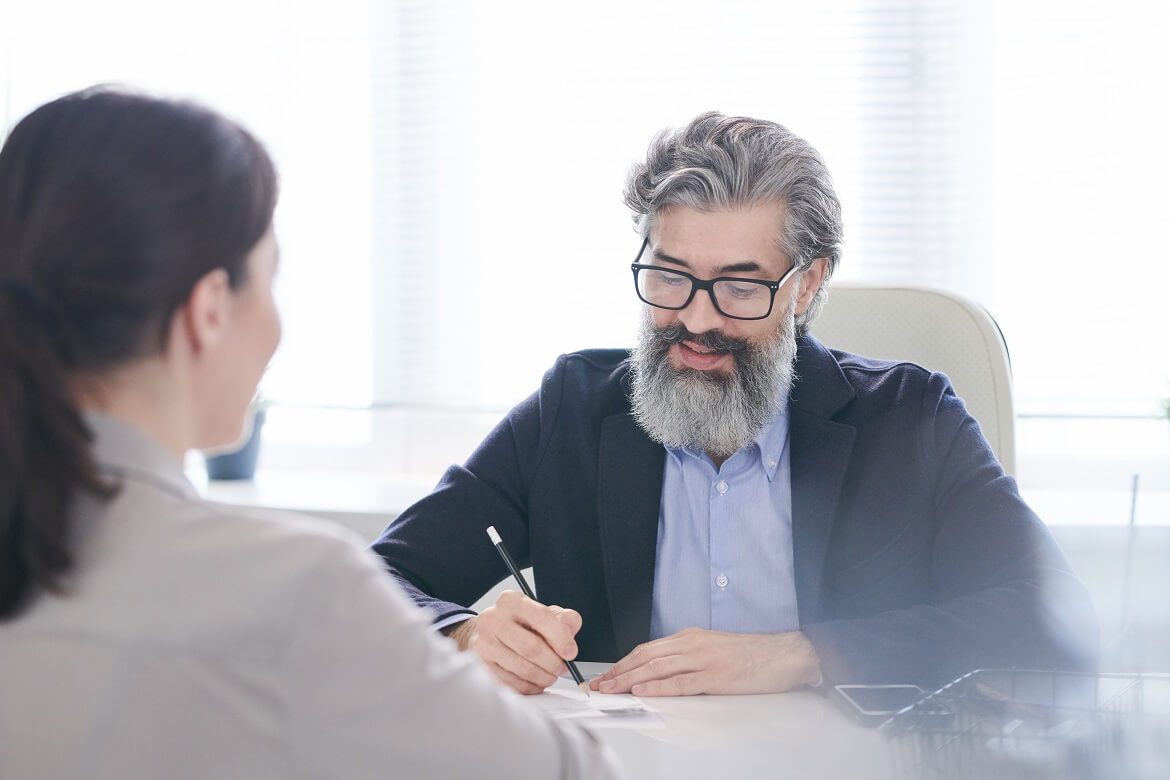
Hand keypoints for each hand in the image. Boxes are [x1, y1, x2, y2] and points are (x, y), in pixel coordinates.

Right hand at [451, 590, 582, 694]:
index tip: (571, 652)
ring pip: (522, 668)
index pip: (541, 617)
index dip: (560, 638)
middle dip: (553, 662)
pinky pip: (511, 683)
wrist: (487, 632)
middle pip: (531, 647)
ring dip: (543, 677)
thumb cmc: (519, 623)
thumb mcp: (543, 612)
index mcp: (511, 601)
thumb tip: (570, 634)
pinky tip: (536, 682)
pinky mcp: (481, 664)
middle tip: (563, 668)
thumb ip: (564, 619)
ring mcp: (484, 643)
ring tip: (551, 675)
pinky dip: (529, 686)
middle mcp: (493, 619)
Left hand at [589, 627, 820, 696]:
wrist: (784, 653)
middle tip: (598, 685)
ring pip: (657, 668)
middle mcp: (692, 644)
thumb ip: (688, 657)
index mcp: (690, 637)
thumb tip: (661, 673)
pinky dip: (659, 687)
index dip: (623, 662)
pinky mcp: (716, 676)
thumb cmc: (751, 654)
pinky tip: (643, 692)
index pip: (647, 649)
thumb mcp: (713, 648)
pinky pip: (681, 682)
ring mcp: (703, 659)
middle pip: (646, 657)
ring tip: (610, 689)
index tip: (606, 674)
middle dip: (619, 671)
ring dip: (630, 680)